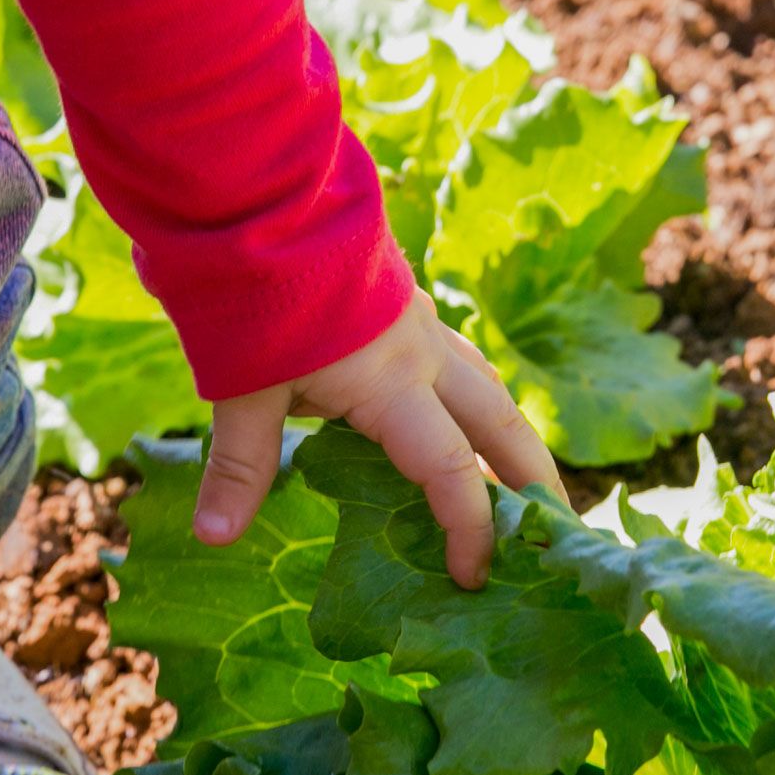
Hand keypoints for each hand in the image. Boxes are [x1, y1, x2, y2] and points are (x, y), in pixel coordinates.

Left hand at [192, 292, 567, 588]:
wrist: (260, 197)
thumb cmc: (254, 295)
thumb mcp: (243, 386)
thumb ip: (241, 464)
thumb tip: (214, 537)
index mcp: (394, 384)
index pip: (451, 471)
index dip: (470, 529)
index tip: (474, 578)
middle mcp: (423, 355)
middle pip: (502, 426)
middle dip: (534, 481)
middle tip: (560, 533)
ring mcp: (418, 324)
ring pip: (486, 387)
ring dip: (509, 436)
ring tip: (523, 477)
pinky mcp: (401, 303)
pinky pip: (456, 359)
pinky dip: (470, 395)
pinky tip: (458, 406)